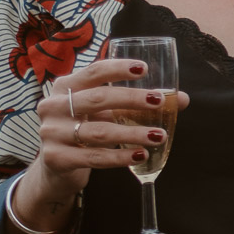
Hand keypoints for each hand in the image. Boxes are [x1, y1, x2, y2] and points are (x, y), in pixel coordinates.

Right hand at [14, 59, 189, 233]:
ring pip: (99, 131)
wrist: (56, 166)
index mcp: (65, 86)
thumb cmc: (87, 128)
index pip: (94, 71)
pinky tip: (140, 156)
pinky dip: (120, 156)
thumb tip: (181, 99)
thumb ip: (137, 104)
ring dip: (133, 133)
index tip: (144, 69)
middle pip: (98, 98)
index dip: (118, 68)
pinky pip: (94, 157)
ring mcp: (52, 132)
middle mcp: (54, 105)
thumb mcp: (106, 112)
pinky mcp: (56, 158)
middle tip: (160, 101)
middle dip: (132, 99)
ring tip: (158, 136)